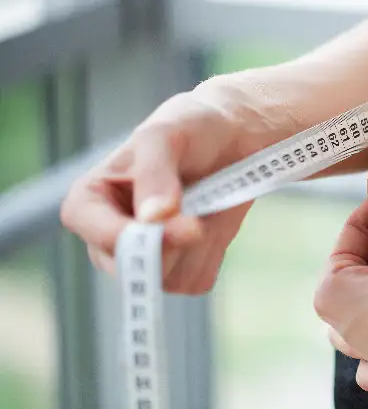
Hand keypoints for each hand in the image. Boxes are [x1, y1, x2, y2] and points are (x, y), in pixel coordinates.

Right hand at [60, 73, 296, 293]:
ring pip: (168, 279)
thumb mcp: (165, 137)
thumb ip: (154, 174)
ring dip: (197, 247)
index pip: (98, 237)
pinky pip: (197, 281)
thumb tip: (152, 219)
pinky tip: (215, 221)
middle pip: (133, 269)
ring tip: (204, 204)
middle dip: (171, 247)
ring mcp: (148, 254)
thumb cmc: (190, 127)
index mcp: (91, 201)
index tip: (180, 227)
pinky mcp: (183, 265)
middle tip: (199, 222)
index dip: (135, 240)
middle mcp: (112, 235)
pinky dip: (214, 253)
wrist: (234, 135)